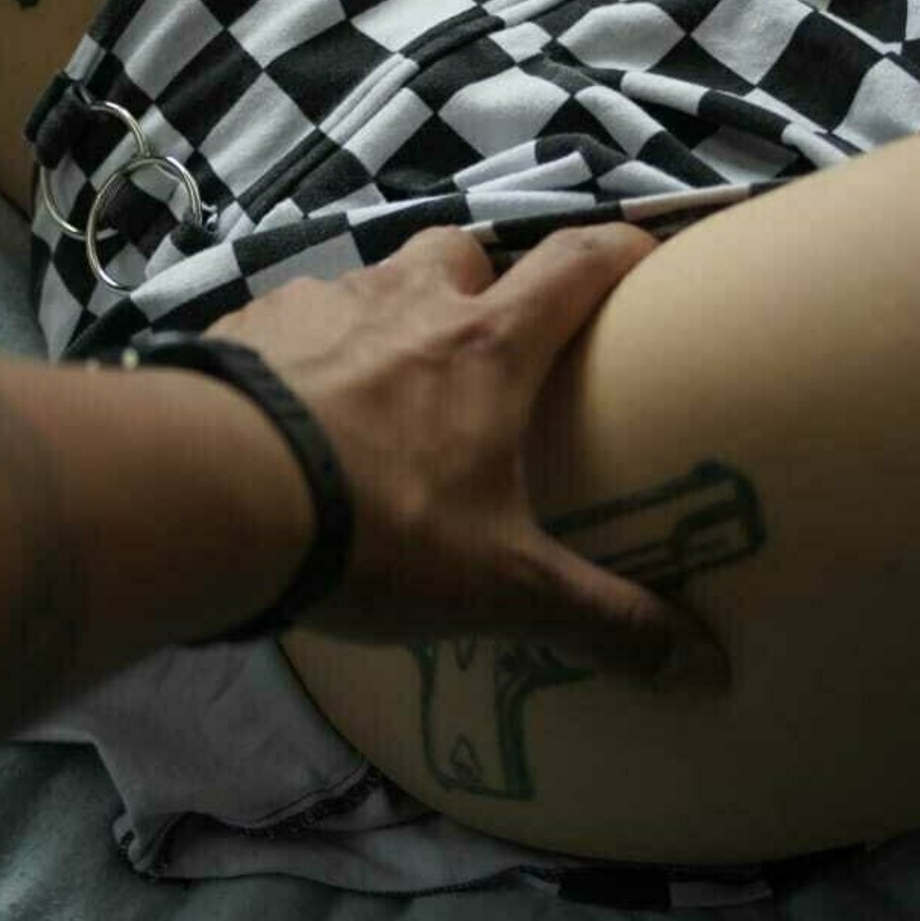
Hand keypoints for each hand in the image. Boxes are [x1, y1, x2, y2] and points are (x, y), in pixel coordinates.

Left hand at [204, 223, 722, 684]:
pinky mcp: (248, 323)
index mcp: (487, 346)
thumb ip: (603, 621)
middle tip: (481, 344)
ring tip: (377, 388)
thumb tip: (707, 670)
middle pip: (466, 250)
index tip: (643, 258)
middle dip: (484, 280)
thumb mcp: (501, 588)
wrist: (212, 495)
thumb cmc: (378, 529)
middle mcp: (408, 301)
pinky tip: (294, 409)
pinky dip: (307, 348)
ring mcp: (321, 303)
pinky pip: (293, 317)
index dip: (618, 252)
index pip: (576, 264)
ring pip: (375, 280)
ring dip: (389, 315)